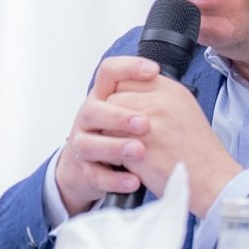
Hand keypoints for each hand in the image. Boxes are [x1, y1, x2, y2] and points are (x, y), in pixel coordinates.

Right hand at [54, 57, 166, 214]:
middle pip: (93, 110)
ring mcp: (84, 144)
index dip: (129, 68)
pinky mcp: (86, 171)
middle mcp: (88, 118)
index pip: (109, 72)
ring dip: (115, 147)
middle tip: (144, 123)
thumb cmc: (118, 134)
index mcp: (103, 97)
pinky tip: (134, 181)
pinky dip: (115, 180)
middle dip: (119, 116)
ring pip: (89, 144)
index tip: (153, 72)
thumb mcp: (130, 110)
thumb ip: (144, 95)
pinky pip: (96, 175)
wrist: (93, 168)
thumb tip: (165, 81)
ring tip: (139, 151)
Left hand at [104, 71, 241, 215]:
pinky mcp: (139, 145)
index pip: (127, 78)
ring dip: (111, 135)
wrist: (212, 180)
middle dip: (113, 117)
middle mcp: (160, 101)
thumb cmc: (198, 153)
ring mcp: (149, 122)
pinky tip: (131, 161)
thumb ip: (157, 98)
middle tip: (127, 134)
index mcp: (171, 90)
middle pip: (114, 97)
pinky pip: (109, 142)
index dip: (122, 97)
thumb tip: (128, 96)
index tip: (125, 112)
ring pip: (107, 120)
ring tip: (129, 148)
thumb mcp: (183, 111)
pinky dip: (114, 153)